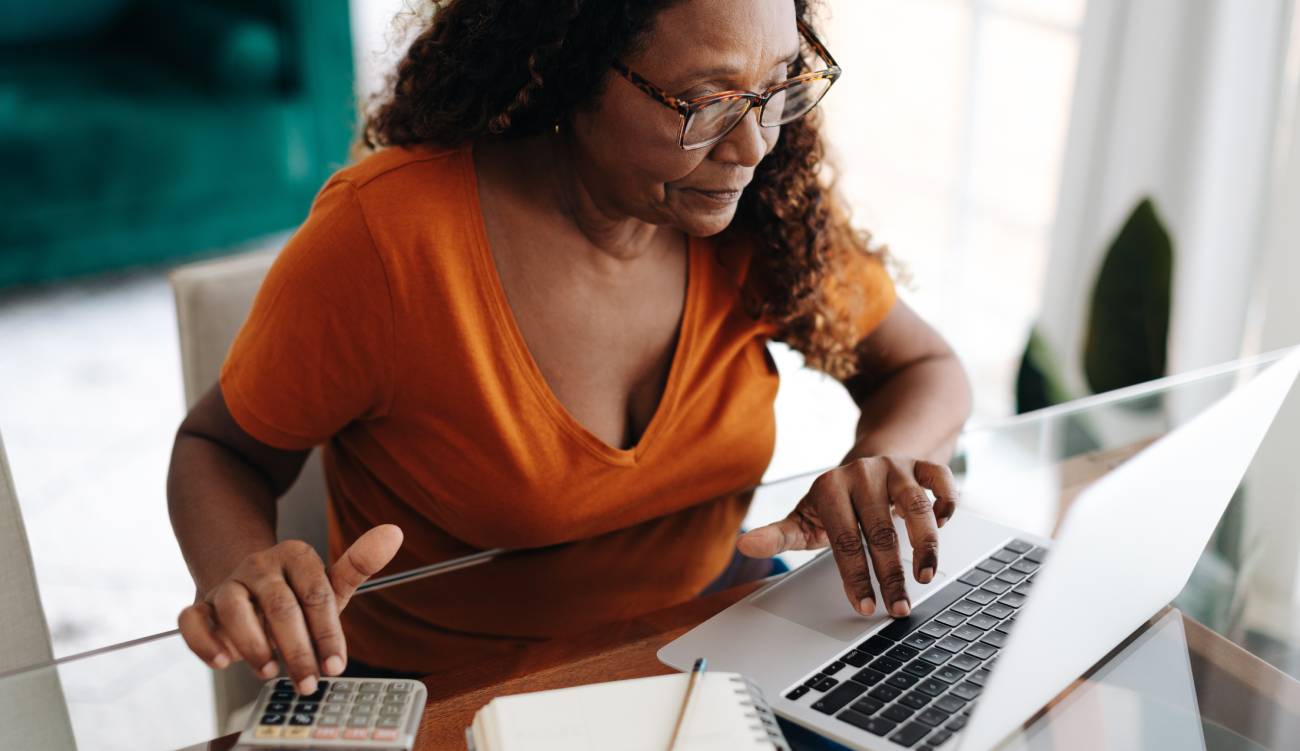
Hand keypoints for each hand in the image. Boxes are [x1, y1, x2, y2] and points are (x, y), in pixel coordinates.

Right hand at [177, 524, 403, 693]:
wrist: (245, 585)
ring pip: (235, 609)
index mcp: (296, 556)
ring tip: (269, 672)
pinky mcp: (200, 604)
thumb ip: (358, 565)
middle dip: (297, 650)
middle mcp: (259, 566)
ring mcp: (228, 584)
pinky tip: (223, 661)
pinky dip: (205, 642)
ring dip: (253, 645)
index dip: (328, 632)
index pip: (317, 594)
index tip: (337, 666)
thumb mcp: (327, 583)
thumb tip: (394, 533)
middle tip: (309, 682)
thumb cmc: (294, 593)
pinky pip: (193, 620)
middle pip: (280, 607)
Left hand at [736, 456, 957, 617]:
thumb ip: (779, 535)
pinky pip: (941, 478)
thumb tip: (745, 545)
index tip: (864, 607)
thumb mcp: (805, 518)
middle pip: (879, 530)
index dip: (855, 575)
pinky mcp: (920, 465)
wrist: (867, 461)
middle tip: (897, 607)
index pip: (843, 539)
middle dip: (890, 574)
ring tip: (925, 576)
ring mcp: (894, 468)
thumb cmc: (835, 503)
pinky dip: (946, 502)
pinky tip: (944, 525)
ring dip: (925, 544)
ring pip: (915, 505)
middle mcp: (862, 474)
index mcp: (829, 488)